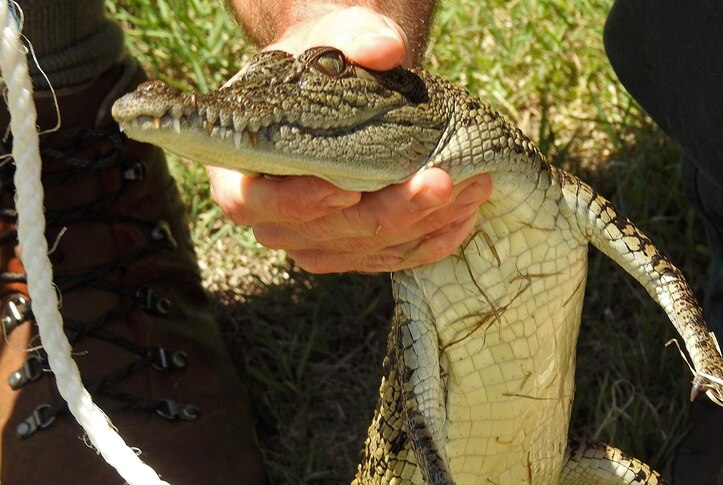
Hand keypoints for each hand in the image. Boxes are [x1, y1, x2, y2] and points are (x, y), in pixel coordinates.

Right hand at [207, 7, 492, 272]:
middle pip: (329, 232)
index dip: (300, 201)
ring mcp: (316, 241)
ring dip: (426, 224)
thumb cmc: (321, 65)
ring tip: (475, 186)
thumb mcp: (328, 39)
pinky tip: (467, 213)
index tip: (349, 189)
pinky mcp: (354, 251)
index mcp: (242, 171)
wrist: (341, 88)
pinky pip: (394, 257)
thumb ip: (351, 37)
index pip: (255, 202)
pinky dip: (434, 239)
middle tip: (443, 181)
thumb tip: (384, 49)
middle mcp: (274, 219)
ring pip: (369, 248)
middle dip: (393, 211)